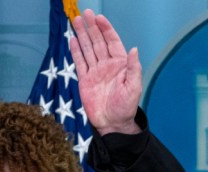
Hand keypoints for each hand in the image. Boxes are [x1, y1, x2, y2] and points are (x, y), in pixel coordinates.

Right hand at [69, 9, 141, 134]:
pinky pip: (80, 62)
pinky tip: (72, 40)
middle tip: (85, 13)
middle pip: (98, 42)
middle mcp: (107, 65)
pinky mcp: (85, 79)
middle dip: (92, 27)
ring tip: (76, 20)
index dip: (106, 29)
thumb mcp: (134, 88)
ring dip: (82, 35)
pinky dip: (76, 51)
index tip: (99, 18)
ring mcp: (95, 71)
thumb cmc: (126, 107)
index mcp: (120, 65)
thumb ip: (133, 68)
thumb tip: (134, 49)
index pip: (112, 42)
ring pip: (88, 49)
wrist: (112, 123)